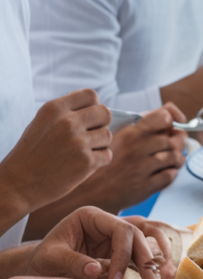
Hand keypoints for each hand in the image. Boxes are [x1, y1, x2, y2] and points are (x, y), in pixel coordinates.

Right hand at [0, 89, 111, 214]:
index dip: (93, 106)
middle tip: (88, 136)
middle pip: (105, 113)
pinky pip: (107, 155)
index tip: (87, 117)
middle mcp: (67, 122)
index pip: (91, 95)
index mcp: (54, 108)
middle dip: (101, 124)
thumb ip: (66, 112)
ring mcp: (78, 142)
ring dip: (99, 144)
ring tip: (79, 152)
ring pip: (108, 135)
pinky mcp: (86, 162)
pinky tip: (81, 165)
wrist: (18, 184)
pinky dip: (98, 161)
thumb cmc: (32, 153)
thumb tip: (96, 106)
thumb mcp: (42, 123)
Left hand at [26, 207, 173, 278]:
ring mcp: (115, 238)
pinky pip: (140, 258)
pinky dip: (150, 269)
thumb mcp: (51, 259)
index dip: (123, 255)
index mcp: (91, 217)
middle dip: (148, 262)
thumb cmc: (42, 261)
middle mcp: (107, 224)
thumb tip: (97, 270)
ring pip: (145, 247)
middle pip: (138, 238)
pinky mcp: (119, 253)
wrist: (40, 269)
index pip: (121, 230)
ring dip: (156, 265)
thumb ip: (74, 262)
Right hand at [75, 103, 187, 210]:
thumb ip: (146, 122)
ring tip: (170, 160)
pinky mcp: (144, 186)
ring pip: (175, 157)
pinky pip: (170, 176)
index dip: (173, 119)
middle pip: (173, 139)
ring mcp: (140, 167)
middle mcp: (136, 148)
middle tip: (172, 146)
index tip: (173, 125)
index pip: (164, 117)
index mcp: (130, 132)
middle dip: (178, 142)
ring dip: (177, 159)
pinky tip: (163, 172)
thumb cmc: (108, 160)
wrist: (90, 189)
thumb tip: (173, 113)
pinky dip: (172, 173)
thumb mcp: (120, 134)